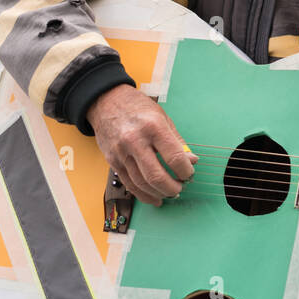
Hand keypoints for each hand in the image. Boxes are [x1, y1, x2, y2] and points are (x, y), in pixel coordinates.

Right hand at [86, 84, 197, 206]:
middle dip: (173, 188)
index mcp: (153, 127)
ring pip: (142, 184)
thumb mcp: (162, 117)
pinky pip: (129, 184)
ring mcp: (121, 153)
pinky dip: (143, 195)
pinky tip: (154, 197)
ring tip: (170, 193)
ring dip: (159, 193)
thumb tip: (192, 161)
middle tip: (181, 187)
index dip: (185, 171)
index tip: (189, 173)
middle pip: (156, 176)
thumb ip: (177, 141)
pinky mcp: (112, 161)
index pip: (174, 157)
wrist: (106, 101)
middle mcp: (135, 141)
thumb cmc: (137, 107)